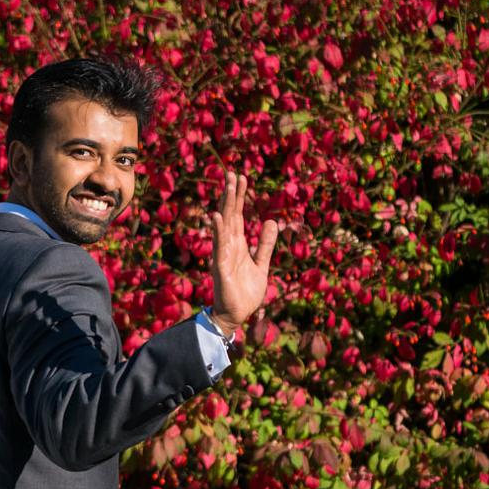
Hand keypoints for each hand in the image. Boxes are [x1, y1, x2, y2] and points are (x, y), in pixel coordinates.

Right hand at [207, 170, 279, 337]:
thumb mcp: (261, 264)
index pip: (237, 216)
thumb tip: (270, 221)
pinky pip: (219, 247)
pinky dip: (218, 231)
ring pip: (224, 225)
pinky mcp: (220, 268)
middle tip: (233, 172)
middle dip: (232, 194)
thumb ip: (265, 244)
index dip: (239, 197)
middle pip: (230, 215)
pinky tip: (217, 217)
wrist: (237, 315)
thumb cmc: (246, 292)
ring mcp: (223, 255)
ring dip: (226, 205)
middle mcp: (228, 246)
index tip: (241, 177)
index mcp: (238, 245)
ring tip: (228, 186)